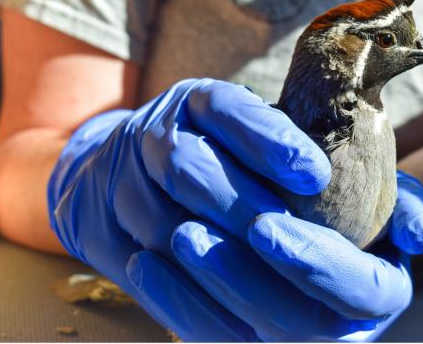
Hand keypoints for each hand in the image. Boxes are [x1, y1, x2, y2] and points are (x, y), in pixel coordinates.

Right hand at [48, 78, 330, 340]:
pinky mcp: (99, 236)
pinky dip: (190, 300)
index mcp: (191, 102)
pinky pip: (144, 275)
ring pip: (162, 226)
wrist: (113, 166)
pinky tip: (239, 321)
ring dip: (218, 260)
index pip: (224, 108)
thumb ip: (271, 141)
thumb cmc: (201, 147)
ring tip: (274, 285)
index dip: (268, 139)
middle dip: (242, 205)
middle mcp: (148, 136)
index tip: (315, 173)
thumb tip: (323, 178)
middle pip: (184, 166)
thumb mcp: (234, 125)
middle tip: (293, 238)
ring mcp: (116, 186)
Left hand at [127, 170, 422, 340]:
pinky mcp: (245, 339)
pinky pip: (208, 335)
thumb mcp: (382, 192)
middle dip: (244, 278)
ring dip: (205, 288)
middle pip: (295, 320)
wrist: (293, 210)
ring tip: (175, 236)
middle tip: (197, 230)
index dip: (316, 265)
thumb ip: (405, 204)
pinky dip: (175, 303)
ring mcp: (287, 339)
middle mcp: (336, 328)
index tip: (267, 226)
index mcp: (377, 292)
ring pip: (244, 333)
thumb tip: (417, 235)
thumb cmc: (340, 197)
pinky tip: (146, 263)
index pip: (360, 292)